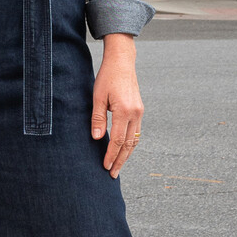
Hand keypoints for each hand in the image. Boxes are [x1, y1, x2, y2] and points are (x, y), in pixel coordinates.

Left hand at [91, 33, 142, 176]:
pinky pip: (136, 132)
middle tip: (112, 174)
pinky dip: (130, 144)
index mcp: (124, 110)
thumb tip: (97, 138)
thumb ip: (98, 118)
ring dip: (126, 155)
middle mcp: (135, 114)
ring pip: (135, 140)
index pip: (117, 140)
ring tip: (118, 166)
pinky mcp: (139, 110)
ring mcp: (139, 112)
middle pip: (129, 144)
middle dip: (120, 160)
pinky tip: (123, 151)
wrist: (122, 62)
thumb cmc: (107, 77)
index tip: (105, 167)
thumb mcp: (98, 97)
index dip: (111, 155)